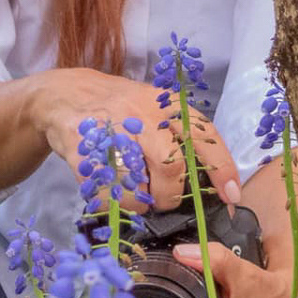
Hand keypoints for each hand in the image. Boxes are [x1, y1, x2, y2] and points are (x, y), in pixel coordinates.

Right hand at [30, 68, 241, 213]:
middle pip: (171, 167)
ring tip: (139, 198)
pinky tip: (117, 195)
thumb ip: (180, 137)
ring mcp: (113, 130)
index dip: (222, 169)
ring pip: (139, 184)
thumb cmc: (121, 108)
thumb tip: (213, 182)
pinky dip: (117, 202)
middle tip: (166, 201)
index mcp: (167, 105)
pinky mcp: (85, 149)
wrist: (66, 94)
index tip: (232, 196)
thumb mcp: (156, 109)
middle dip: (172, 195)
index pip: (205, 136)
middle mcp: (143, 114)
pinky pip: (108, 190)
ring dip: (142, 201)